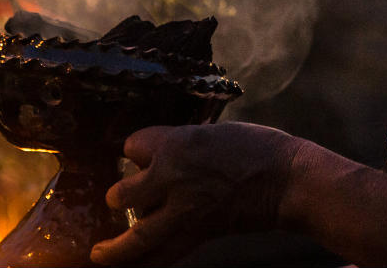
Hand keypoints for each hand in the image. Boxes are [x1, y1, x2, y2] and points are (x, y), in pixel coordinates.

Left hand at [90, 121, 303, 265]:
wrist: (285, 179)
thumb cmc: (256, 148)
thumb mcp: (212, 133)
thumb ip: (183, 144)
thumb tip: (162, 154)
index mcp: (177, 143)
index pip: (132, 146)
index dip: (136, 151)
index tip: (140, 155)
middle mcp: (172, 176)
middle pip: (123, 193)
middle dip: (118, 197)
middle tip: (117, 200)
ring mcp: (184, 209)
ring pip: (136, 237)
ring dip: (116, 248)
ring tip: (101, 253)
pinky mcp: (197, 234)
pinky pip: (161, 257)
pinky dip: (143, 264)